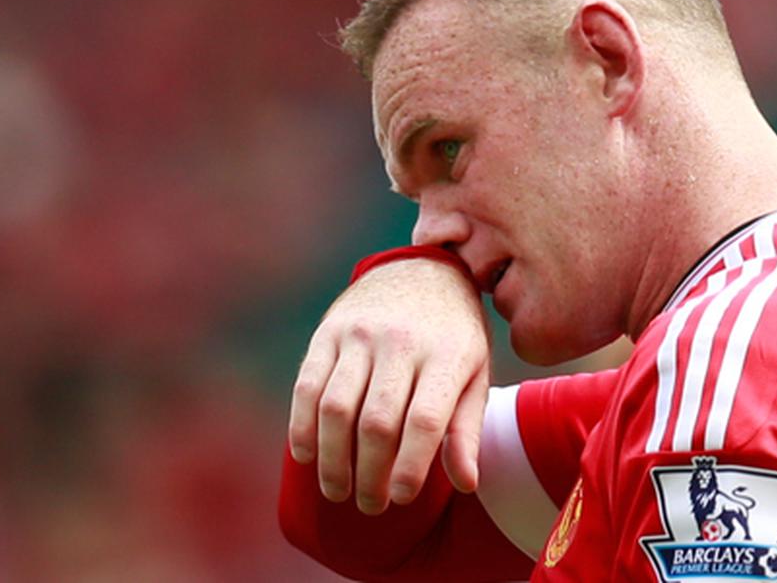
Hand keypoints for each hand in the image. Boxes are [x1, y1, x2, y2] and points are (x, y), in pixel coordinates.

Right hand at [288, 257, 490, 514]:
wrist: (421, 271)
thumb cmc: (454, 337)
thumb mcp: (474, 375)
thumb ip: (466, 429)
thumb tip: (466, 483)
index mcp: (447, 354)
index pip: (425, 421)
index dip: (410, 467)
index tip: (402, 499)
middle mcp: (401, 342)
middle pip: (377, 422)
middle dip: (370, 474)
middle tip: (370, 506)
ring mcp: (361, 334)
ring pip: (337, 407)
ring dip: (332, 459)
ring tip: (337, 491)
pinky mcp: (329, 332)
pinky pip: (308, 385)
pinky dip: (302, 425)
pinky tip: (306, 455)